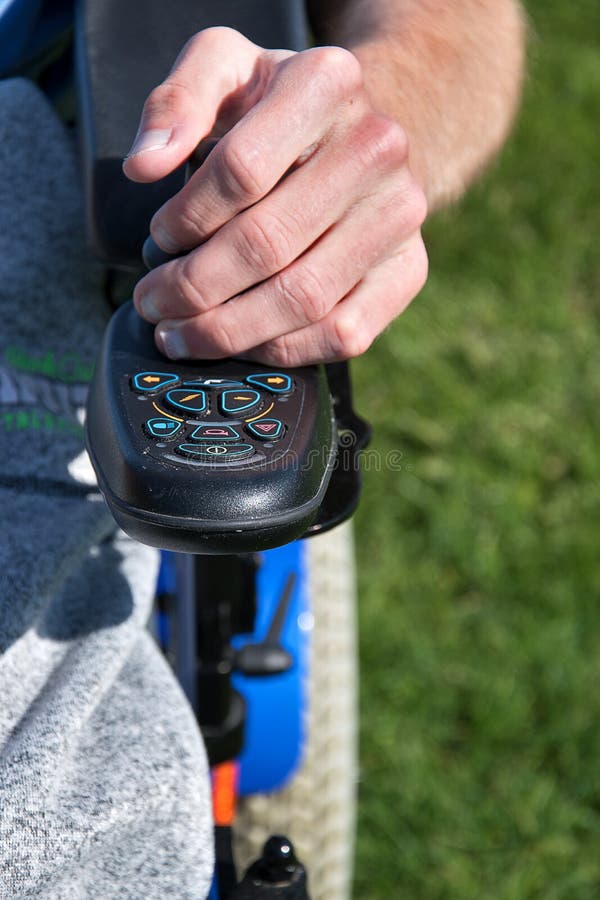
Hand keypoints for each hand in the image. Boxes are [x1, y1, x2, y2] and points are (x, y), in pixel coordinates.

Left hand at [123, 27, 427, 365]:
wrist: (361, 139)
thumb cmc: (278, 111)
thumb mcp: (223, 71)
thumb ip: (176, 103)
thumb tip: (144, 164)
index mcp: (326, 83)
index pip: (240, 171)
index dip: (186, 219)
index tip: (158, 240)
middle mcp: (376, 148)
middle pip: (266, 243)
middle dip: (193, 287)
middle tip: (154, 305)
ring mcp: (400, 215)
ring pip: (302, 299)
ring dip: (228, 330)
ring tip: (181, 335)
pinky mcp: (408, 270)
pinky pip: (342, 333)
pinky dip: (283, 351)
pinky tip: (242, 345)